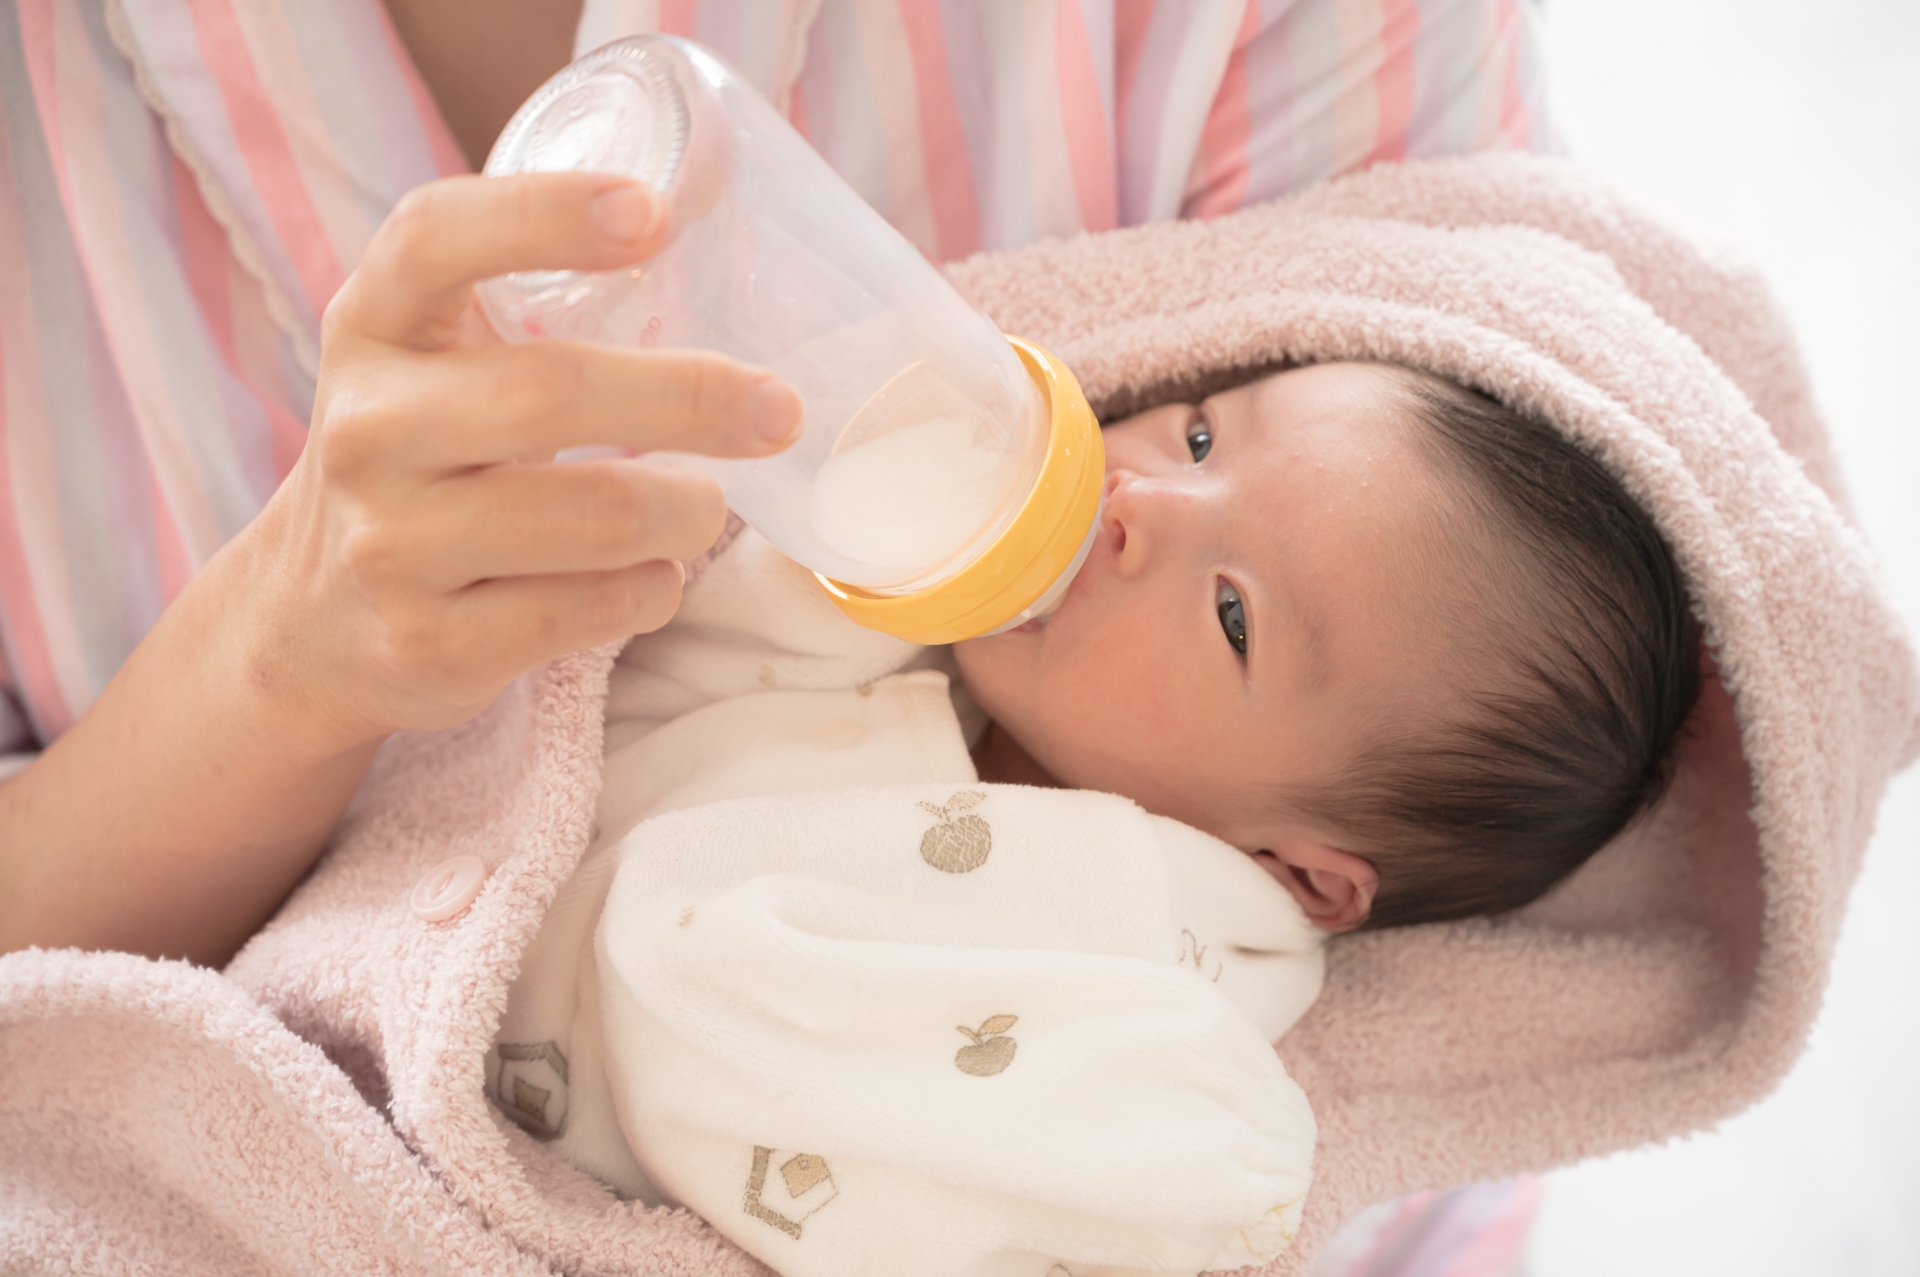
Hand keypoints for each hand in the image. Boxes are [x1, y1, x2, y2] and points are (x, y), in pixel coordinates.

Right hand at [241, 171, 802, 747]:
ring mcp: (390, 546)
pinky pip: (593, 609)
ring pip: (594, 518)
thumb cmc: (422, 459)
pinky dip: (653, 589)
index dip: (544, 215)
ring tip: (701, 506)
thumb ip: (527, 304)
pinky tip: (650, 574)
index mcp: (372, 328)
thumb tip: (715, 239)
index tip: (651, 214)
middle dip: (691, 399)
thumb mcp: (433, 362)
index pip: (435, 239)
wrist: (311, 619)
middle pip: (550, 393)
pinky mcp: (431, 643)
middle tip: (774, 412)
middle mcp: (366, 431)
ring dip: (686, 511)